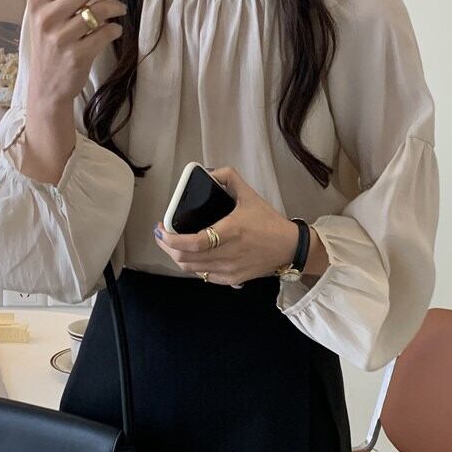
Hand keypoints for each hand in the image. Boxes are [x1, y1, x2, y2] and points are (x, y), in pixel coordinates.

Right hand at [20, 0, 127, 183]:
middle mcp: (46, 16)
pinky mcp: (77, 55)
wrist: (46, 89)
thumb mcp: (45, 15)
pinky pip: (105, 33)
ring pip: (99, 9)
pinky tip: (116, 29)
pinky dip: (116, 28)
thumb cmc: (50, 47)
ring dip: (116, 6)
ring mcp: (61, 37)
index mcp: (37, 0)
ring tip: (120, 9)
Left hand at [152, 166, 299, 285]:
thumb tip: (209, 172)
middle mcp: (228, 254)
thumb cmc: (269, 223)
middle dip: (167, 247)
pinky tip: (192, 255)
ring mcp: (229, 270)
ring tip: (173, 244)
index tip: (162, 228)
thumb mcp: (250, 195)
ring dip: (177, 257)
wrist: (289, 248)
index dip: (171, 239)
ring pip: (191, 269)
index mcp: (231, 232)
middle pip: (185, 259)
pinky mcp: (232, 279)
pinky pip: (204, 275)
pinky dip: (193, 266)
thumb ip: (229, 178)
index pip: (193, 243)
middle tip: (163, 234)